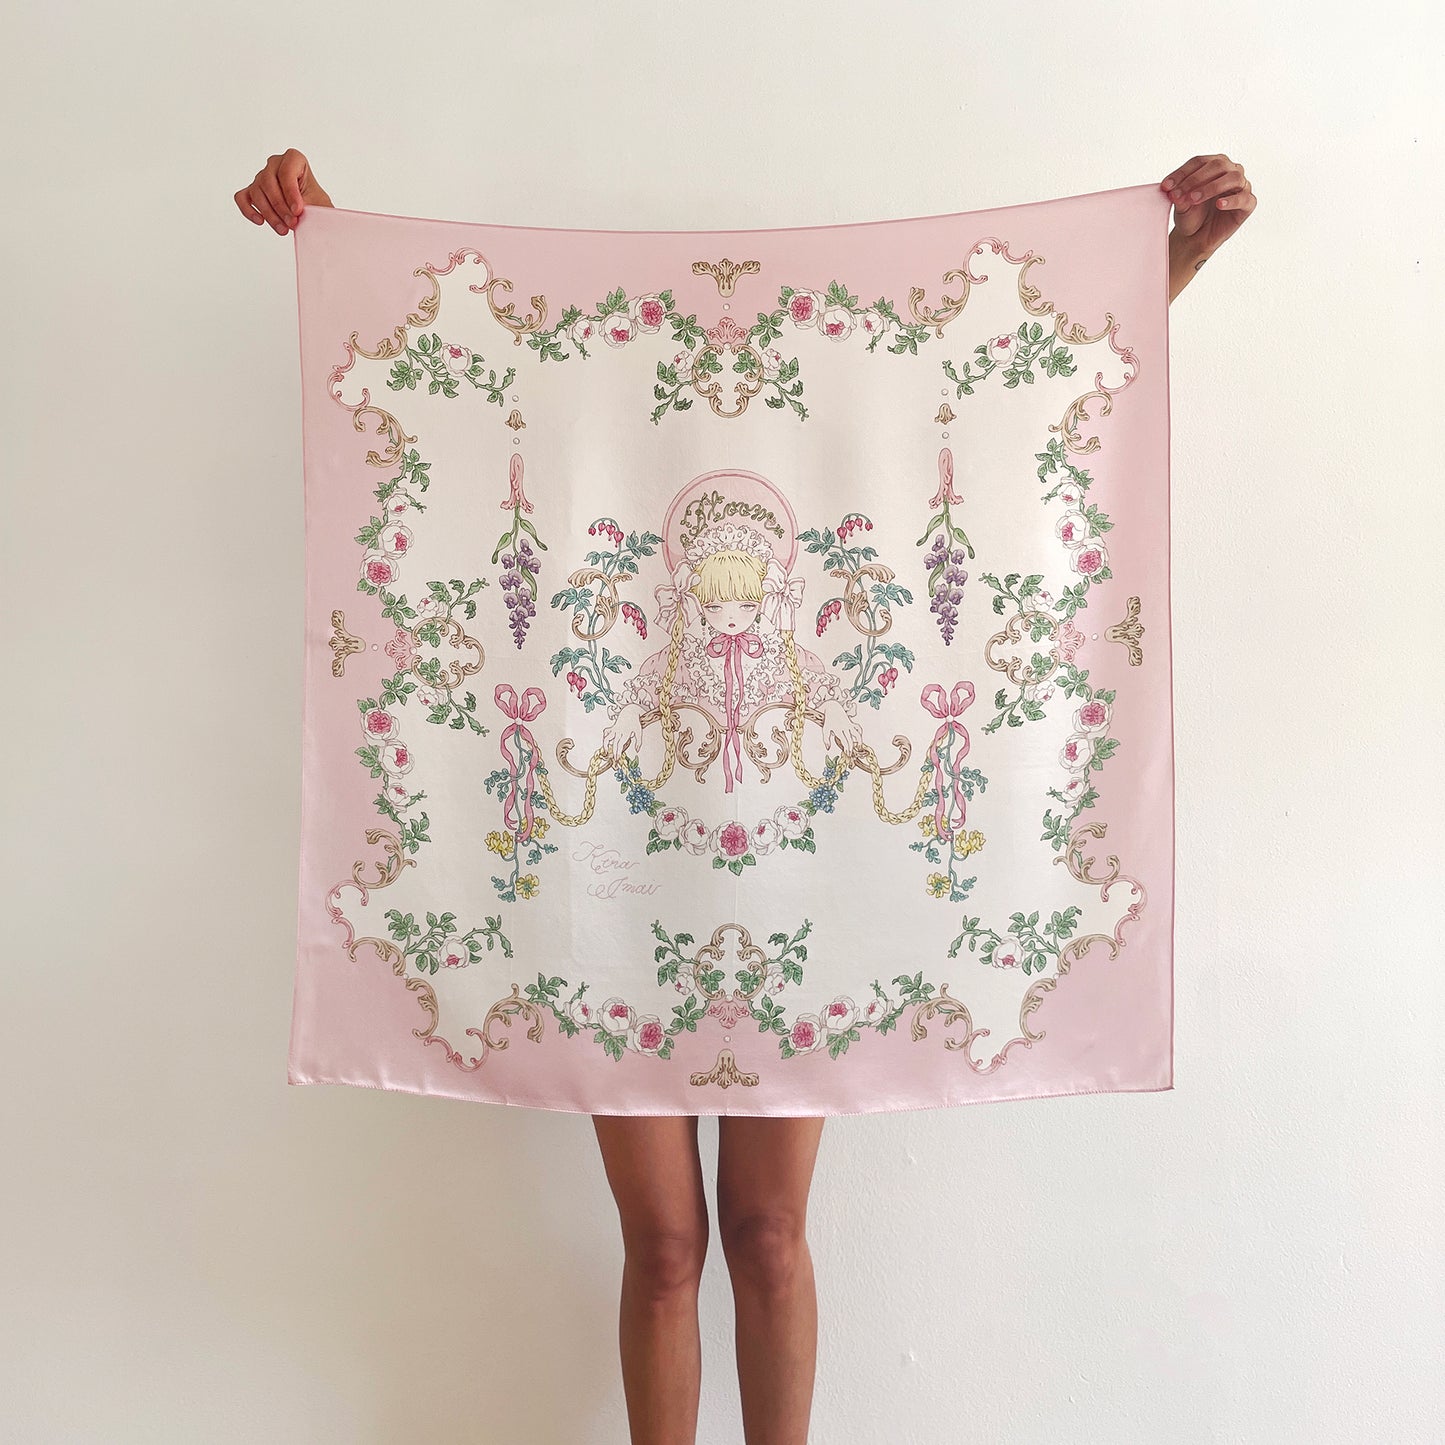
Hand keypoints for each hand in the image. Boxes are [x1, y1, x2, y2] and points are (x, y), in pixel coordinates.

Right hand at [234, 149, 331, 234]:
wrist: (311, 213)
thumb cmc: (316, 204)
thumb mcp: (320, 204)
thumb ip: (310, 205)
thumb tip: (300, 212)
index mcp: (294, 159)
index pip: (286, 171)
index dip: (291, 192)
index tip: (298, 211)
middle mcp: (274, 164)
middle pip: (268, 181)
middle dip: (280, 206)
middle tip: (292, 223)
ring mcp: (261, 177)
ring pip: (257, 192)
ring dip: (269, 214)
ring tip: (283, 229)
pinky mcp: (252, 191)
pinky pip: (242, 198)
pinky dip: (248, 210)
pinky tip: (260, 221)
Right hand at [601, 705, 644, 761]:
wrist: (630, 712)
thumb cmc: (635, 723)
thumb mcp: (639, 732)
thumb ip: (639, 742)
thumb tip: (637, 750)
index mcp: (625, 733)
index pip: (620, 744)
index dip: (618, 752)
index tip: (617, 758)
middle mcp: (618, 731)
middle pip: (614, 743)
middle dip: (613, 752)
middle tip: (614, 760)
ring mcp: (614, 729)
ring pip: (607, 738)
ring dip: (605, 745)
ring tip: (606, 752)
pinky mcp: (611, 727)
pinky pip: (605, 732)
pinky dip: (604, 737)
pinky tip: (606, 743)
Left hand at [820, 700, 862, 756]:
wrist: (832, 708)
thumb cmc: (828, 720)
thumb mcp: (825, 730)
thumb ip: (826, 740)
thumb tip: (828, 748)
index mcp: (838, 730)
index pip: (845, 741)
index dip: (847, 748)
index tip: (847, 754)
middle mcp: (845, 727)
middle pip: (851, 739)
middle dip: (851, 747)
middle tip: (851, 754)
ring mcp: (849, 725)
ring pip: (857, 733)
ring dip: (859, 740)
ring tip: (859, 747)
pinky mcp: (852, 723)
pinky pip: (858, 728)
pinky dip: (860, 732)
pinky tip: (859, 738)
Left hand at [1160, 154, 1255, 300]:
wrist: (1196, 237)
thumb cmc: (1191, 215)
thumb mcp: (1180, 205)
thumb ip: (1179, 196)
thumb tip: (1174, 192)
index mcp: (1213, 165)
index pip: (1199, 161)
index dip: (1181, 172)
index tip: (1166, 186)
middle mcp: (1230, 170)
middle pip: (1217, 165)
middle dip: (1195, 179)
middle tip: (1179, 194)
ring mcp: (1241, 186)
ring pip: (1233, 177)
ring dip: (1212, 187)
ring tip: (1194, 199)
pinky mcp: (1248, 203)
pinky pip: (1244, 198)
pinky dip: (1231, 200)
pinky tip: (1219, 204)